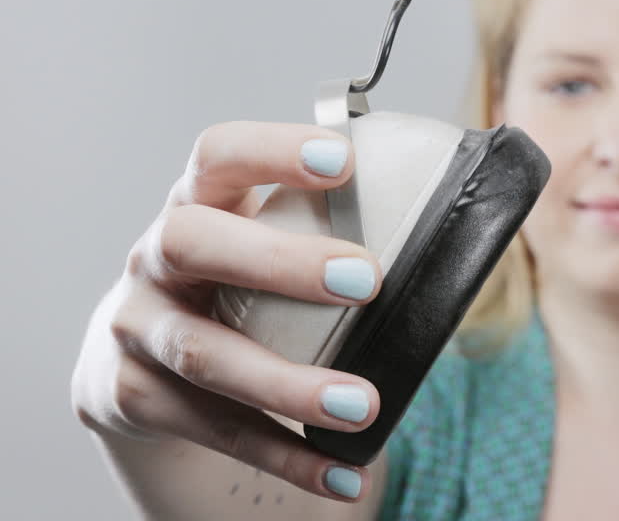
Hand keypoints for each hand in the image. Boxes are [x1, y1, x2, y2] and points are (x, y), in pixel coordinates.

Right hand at [70, 121, 384, 500]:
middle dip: (280, 261)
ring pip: (204, 353)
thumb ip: (337, 226)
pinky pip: (214, 431)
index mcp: (198, 200)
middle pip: (192, 241)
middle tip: (370, 281)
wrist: (139, 357)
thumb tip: (473, 216)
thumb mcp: (265, 240)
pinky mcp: (136, 397)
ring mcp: (138, 328)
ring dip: (288, 383)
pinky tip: (343, 475)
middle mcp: (154, 257)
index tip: (343, 160)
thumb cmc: (239, 283)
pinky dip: (285, 456)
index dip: (273, 150)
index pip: (218, 153)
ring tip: (364, 405)